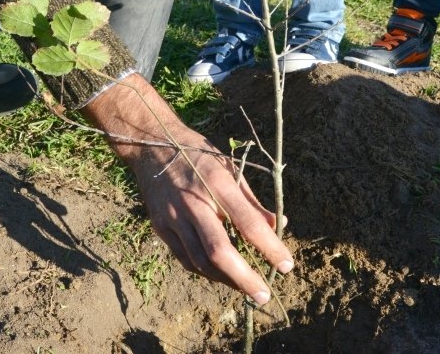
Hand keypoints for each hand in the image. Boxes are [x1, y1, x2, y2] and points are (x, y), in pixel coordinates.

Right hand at [83, 74, 293, 303]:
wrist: (153, 146)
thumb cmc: (200, 156)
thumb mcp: (230, 169)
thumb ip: (252, 201)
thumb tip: (277, 225)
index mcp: (217, 183)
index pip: (248, 223)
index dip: (269, 247)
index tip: (286, 265)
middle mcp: (194, 202)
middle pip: (219, 250)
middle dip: (244, 278)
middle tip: (264, 295)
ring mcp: (173, 216)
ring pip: (200, 260)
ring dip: (226, 280)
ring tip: (246, 288)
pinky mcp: (160, 226)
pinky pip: (184, 258)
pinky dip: (205, 271)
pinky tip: (221, 275)